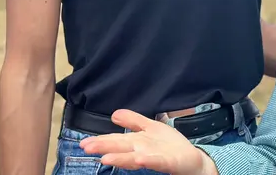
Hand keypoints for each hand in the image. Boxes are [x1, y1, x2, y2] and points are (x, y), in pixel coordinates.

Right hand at [79, 109, 214, 174]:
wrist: (192, 159)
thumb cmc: (169, 146)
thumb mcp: (151, 128)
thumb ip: (133, 121)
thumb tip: (114, 114)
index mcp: (138, 141)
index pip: (117, 140)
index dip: (101, 141)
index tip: (83, 143)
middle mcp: (143, 150)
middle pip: (122, 147)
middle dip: (105, 147)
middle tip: (85, 148)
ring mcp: (154, 156)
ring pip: (135, 156)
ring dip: (121, 158)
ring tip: (105, 159)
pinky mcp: (168, 161)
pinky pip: (156, 160)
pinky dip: (147, 159)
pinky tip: (139, 158)